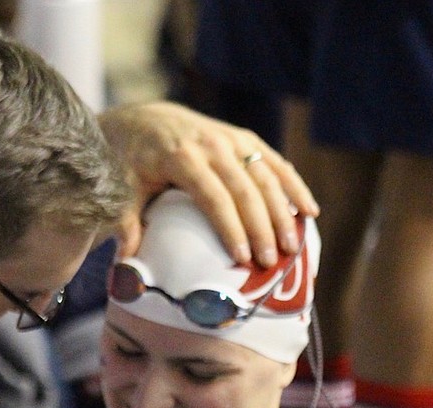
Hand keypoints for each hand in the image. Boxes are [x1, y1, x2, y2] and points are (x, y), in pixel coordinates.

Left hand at [98, 101, 316, 266]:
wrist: (143, 120)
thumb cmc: (130, 162)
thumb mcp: (122, 188)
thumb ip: (125, 222)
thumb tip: (127, 262)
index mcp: (180, 157)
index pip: (213, 196)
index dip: (231, 227)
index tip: (242, 258)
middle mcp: (210, 144)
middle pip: (245, 189)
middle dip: (262, 227)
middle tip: (273, 262)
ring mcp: (231, 138)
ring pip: (265, 175)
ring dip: (283, 211)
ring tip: (293, 246)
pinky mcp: (243, 138)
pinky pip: (273, 162)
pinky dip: (293, 186)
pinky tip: (310, 212)